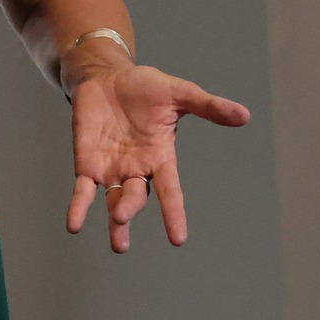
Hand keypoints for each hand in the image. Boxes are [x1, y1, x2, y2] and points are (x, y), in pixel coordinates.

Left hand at [64, 63, 248, 252]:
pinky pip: (83, 191)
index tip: (178, 239)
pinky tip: (74, 225)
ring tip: (117, 242)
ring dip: (114, 219)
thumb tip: (245, 115)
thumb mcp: (179, 93)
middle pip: (135, 196)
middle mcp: (137, 169)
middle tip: (122, 218)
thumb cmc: (145, 87)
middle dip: (129, 208)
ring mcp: (111, 169)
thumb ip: (208, 106)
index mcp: (160, 157)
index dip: (173, 214)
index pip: (170, 191)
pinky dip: (78, 208)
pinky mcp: (87, 162)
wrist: (107, 77)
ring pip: (113, 200)